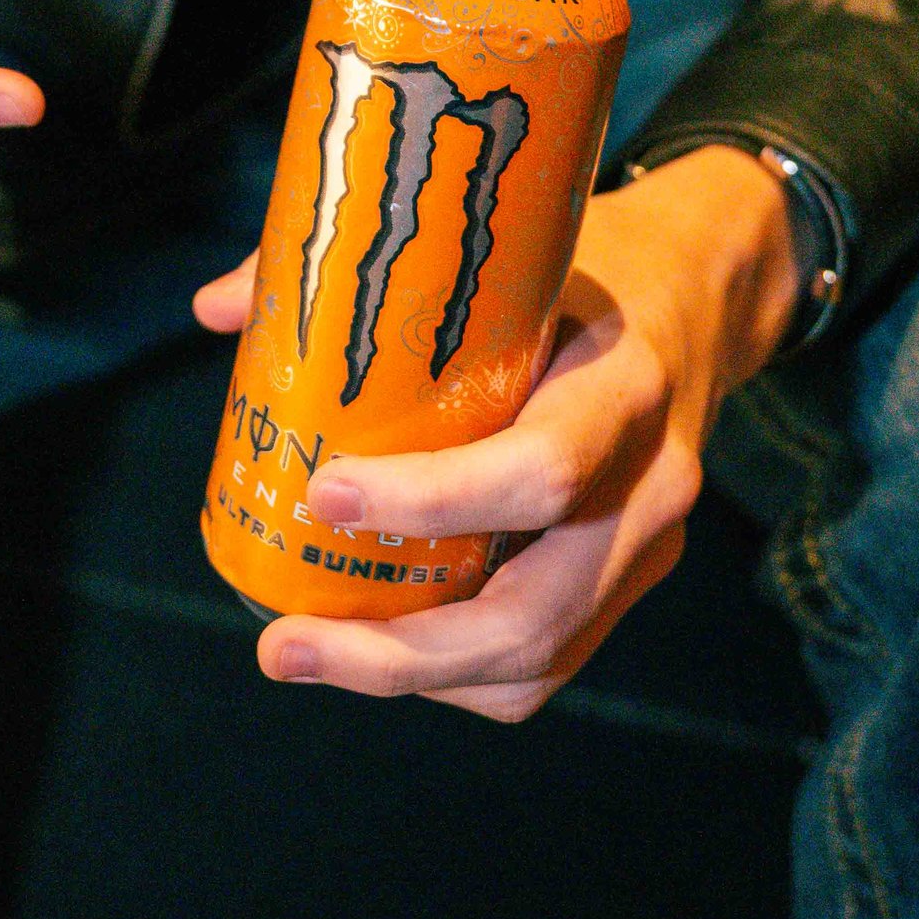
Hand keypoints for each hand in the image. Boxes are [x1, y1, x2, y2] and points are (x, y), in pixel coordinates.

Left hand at [192, 146, 799, 719]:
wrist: (702, 289)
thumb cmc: (581, 257)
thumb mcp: (500, 240)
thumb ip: (361, 265)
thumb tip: (216, 311)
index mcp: (623, 382)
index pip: (543, 470)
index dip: (432, 501)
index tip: (322, 492)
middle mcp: (652, 482)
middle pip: (535, 611)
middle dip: (401, 652)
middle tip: (280, 645)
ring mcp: (648, 544)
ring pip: (537, 658)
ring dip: (414, 678)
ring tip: (301, 654)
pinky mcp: (630, 580)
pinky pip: (545, 661)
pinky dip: (455, 675)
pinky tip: (375, 647)